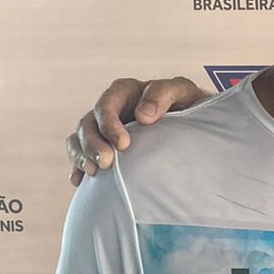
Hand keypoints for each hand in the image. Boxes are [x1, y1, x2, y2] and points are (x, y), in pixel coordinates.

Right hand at [68, 76, 208, 184]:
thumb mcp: (181, 91)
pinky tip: (80, 182)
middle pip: (87, 124)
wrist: (194, 126)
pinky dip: (78, 168)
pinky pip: (81, 156)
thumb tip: (143, 116)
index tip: (123, 145)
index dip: (109, 124)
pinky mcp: (103, 149)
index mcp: (124, 93)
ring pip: (79, 139)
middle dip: (92, 144)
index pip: (106, 104)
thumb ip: (163, 94)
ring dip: (82, 156)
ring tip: (94, 172)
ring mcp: (103, 131)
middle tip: (106, 163)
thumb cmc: (187, 104)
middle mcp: (109, 111)